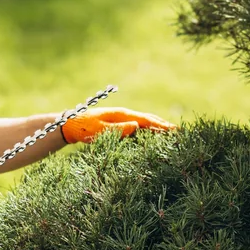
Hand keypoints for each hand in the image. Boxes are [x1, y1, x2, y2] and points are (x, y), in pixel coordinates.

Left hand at [60, 107, 175, 143]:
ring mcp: (121, 118)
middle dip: (163, 125)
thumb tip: (137, 126)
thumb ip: (119, 129)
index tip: (175, 131)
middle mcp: (124, 115)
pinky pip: (137, 126)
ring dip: (157, 126)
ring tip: (169, 132)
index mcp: (122, 115)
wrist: (71, 124)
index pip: (146, 120)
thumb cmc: (84, 129)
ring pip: (144, 121)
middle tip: (178, 132)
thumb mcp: (100, 130)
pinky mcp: (118, 124)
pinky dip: (148, 128)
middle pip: (148, 119)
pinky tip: (151, 134)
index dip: (161, 126)